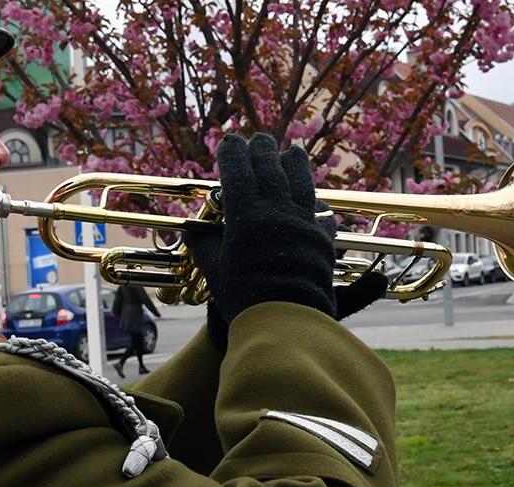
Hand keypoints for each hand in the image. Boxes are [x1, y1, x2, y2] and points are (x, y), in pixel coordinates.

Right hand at [185, 134, 338, 344]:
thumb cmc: (242, 297)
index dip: (232, 153)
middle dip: (262, 151)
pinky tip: (314, 200)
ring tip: (293, 151)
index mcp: (246, 215)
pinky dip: (314, 202)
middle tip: (259, 139)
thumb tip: (191, 230)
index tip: (229, 141)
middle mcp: (277, 212)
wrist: (285, 320)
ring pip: (301, 183)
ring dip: (295, 164)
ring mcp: (303, 223)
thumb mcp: (215, 270)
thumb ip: (204, 245)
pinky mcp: (322, 239)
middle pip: (270, 169)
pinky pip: (320, 213)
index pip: (238, 172)